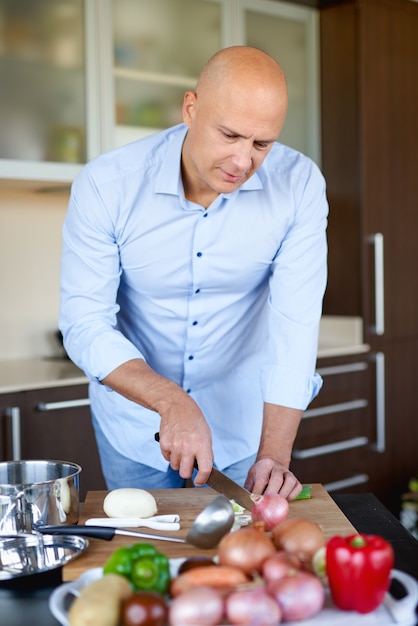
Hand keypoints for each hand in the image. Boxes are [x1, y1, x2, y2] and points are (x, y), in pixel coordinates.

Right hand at [102, 358, 213, 485]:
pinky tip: (174, 444)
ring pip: (175, 467)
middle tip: (189, 464)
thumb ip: (206, 453)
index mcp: (202, 445)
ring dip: (178, 462)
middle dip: (187, 472)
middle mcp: (188, 448)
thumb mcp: (206, 435)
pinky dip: (170, 455)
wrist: (177, 407)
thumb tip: (206, 468)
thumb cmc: (193, 420)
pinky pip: (167, 458)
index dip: (202, 479)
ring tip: (181, 449)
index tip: (199, 481)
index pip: (204, 470)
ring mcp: (175, 446)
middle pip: (184, 474)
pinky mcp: (164, 444)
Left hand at [244, 457, 301, 499]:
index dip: (259, 492)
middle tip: (266, 506)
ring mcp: (288, 472)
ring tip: (276, 504)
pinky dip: (291, 496)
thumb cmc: (260, 474)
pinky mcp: (295, 479)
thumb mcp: (251, 478)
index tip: (255, 502)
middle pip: (277, 480)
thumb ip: (249, 489)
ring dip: (282, 495)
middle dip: (271, 495)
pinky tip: (284, 501)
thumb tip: (248, 503)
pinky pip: (297, 488)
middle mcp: (277, 467)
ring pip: (289, 482)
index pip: (262, 479)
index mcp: (264, 465)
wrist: (271, 464)